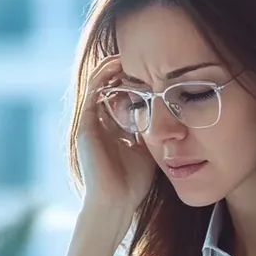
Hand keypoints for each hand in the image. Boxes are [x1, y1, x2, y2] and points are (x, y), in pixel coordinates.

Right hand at [75, 55, 156, 220]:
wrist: (117, 203)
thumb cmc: (133, 183)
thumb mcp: (149, 148)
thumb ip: (153, 130)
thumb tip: (171, 112)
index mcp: (111, 126)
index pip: (120, 91)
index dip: (134, 76)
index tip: (154, 64)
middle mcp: (97, 121)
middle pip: (108, 83)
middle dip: (125, 66)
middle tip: (144, 52)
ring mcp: (88, 122)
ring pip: (97, 82)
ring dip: (113, 66)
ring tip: (132, 54)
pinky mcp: (84, 125)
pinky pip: (92, 91)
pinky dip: (104, 76)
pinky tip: (121, 67)